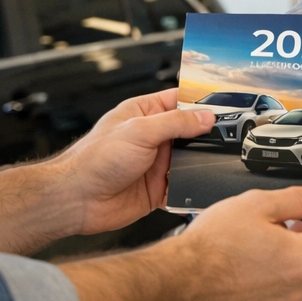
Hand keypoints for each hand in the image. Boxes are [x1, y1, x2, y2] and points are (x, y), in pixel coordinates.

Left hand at [47, 88, 213, 235]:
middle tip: (226, 138)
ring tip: (211, 163)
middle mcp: (151, 138)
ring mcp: (155, 164)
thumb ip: (175, 123)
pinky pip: (182, 188)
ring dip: (199, 164)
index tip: (223, 106)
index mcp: (144, 114)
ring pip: (189, 161)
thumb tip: (206, 117)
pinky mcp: (156, 190)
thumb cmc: (93, 160)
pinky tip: (196, 188)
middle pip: (189, 132)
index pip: (179, 100)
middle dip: (205, 136)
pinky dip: (191, 189)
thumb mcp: (139, 131)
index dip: (200, 102)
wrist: (75, 200)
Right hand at [169, 185, 301, 300]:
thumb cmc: (212, 247)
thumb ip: (298, 199)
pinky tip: (245, 257)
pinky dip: (267, 271)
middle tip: (284, 217)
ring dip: (285, 252)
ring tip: (256, 236)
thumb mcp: (259, 205)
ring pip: (293, 271)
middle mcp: (294, 287)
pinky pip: (273, 287)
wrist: (179, 280)